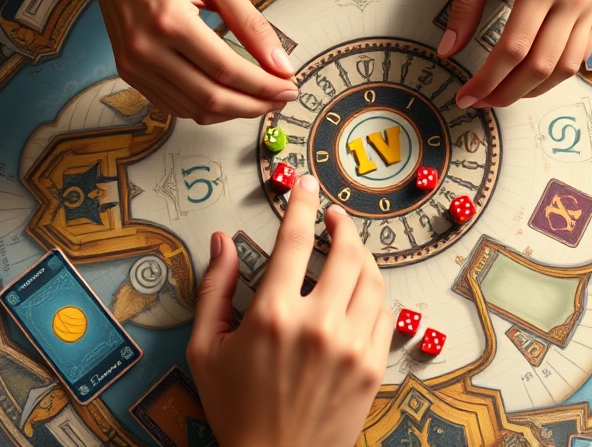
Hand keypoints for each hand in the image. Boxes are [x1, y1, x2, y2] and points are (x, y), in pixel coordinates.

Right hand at [74, 0, 298, 123]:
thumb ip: (250, 23)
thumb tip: (279, 62)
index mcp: (169, 22)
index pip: (227, 70)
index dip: (264, 85)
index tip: (290, 86)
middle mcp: (146, 50)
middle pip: (212, 98)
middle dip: (255, 104)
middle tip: (282, 97)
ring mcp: (134, 66)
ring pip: (194, 110)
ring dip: (232, 112)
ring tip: (261, 99)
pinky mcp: (129, 73)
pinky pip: (174, 106)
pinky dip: (206, 109)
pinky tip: (229, 98)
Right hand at [188, 175, 392, 446]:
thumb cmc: (235, 408)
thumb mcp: (206, 349)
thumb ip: (214, 289)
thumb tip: (220, 240)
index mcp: (274, 315)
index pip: (294, 239)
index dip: (301, 203)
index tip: (306, 184)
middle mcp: (319, 325)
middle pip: (345, 252)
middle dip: (341, 224)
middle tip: (333, 215)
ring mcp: (352, 346)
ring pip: (372, 280)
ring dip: (362, 256)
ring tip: (349, 249)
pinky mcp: (373, 367)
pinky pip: (385, 314)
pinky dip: (375, 294)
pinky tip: (361, 291)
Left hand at [439, 0, 591, 106]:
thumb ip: (465, 4)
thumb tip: (447, 49)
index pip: (514, 49)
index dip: (487, 80)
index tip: (465, 95)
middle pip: (541, 67)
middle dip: (506, 93)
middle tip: (478, 101)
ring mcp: (591, 6)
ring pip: (565, 69)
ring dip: (531, 90)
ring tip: (501, 93)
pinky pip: (580, 56)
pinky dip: (555, 74)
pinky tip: (530, 76)